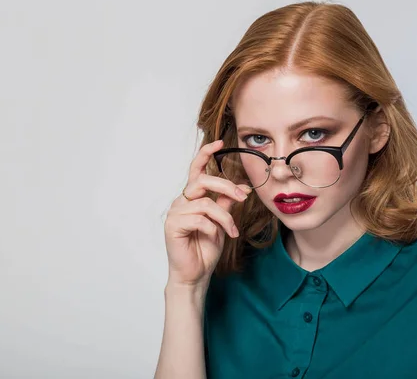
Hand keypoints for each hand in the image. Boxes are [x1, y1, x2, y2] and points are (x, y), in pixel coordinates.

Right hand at [163, 139, 251, 287]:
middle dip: (226, 186)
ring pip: (205, 202)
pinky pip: (199, 219)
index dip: (206, 154)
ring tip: (232, 231)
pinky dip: (214, 227)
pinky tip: (218, 237)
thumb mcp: (221, 222)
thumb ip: (227, 203)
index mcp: (192, 197)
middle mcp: (181, 201)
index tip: (220, 143)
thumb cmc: (205, 248)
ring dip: (225, 217)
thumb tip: (243, 187)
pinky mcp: (172, 225)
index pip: (196, 169)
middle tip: (244, 198)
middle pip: (202, 180)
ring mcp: (175, 212)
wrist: (195, 274)